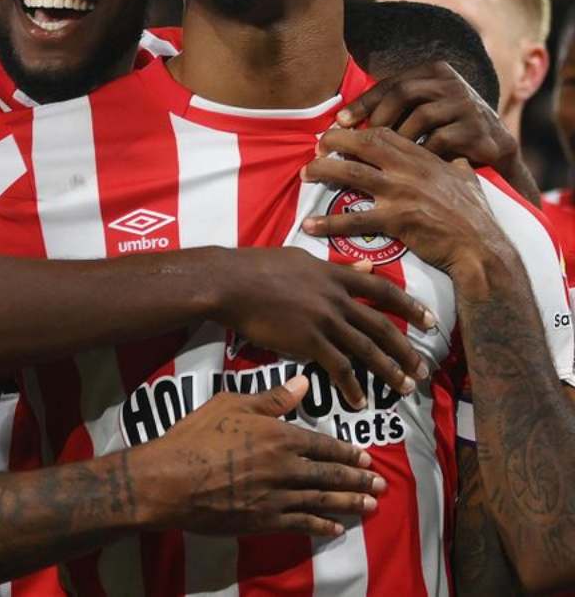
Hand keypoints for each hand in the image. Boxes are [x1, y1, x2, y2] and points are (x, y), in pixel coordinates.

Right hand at [135, 376, 384, 536]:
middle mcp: (285, 468)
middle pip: (330, 474)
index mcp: (279, 437)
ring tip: (371, 506)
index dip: (346, 452)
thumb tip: (303, 384)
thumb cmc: (196, 435)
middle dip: (358, 479)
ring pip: (322, 500)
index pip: (323, 445)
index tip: (366, 457)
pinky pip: (301, 524)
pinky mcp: (264, 520)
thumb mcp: (230, 405)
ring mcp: (277, 497)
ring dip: (349, 503)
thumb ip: (270, 398)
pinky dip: (322, 526)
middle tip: (381, 484)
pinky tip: (336, 528)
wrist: (171, 479)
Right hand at [214, 247, 433, 408]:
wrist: (230, 282)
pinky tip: (360, 401)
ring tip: (405, 387)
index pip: (382, 290)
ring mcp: (323, 320)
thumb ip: (336, 267)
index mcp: (334, 274)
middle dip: (405, 348)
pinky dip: (352, 386)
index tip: (429, 320)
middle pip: (380, 325)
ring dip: (389, 370)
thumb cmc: (257, 266)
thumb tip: (366, 266)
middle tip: (423, 366)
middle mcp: (336, 297)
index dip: (409, 306)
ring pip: (366, 349)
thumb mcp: (301, 259)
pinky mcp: (307, 340)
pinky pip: (338, 367)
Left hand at [301, 126, 507, 275]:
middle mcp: (409, 171)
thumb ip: (457, 169)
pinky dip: (328, 222)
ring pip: (351, 174)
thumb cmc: (476, 219)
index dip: (358, 131)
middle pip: (362, 145)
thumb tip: (458, 162)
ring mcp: (401, 194)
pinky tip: (309, 225)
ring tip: (304, 175)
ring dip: (323, 172)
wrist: (482, 250)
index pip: (384, 134)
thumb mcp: (470, 183)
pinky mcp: (395, 221)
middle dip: (333, 143)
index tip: (340, 134)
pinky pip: (353, 220)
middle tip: (315, 149)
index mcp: (424, 159)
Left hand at [337, 61, 517, 173]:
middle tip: (358, 141)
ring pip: (421, 116)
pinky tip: (408, 168)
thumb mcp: (421, 112)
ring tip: (381, 155)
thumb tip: (340, 122)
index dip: (363, 102)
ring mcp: (468, 105)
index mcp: (434, 72)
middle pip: (404, 92)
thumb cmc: (445, 132)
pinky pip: (440, 141)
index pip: (391, 83)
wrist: (494, 152)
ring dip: (398, 138)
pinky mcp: (479, 130)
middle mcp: (453, 83)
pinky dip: (421, 154)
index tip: (339, 122)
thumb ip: (392, 108)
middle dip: (377, 117)